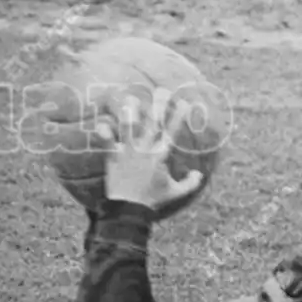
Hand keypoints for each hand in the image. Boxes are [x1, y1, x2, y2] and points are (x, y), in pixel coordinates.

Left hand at [98, 93, 204, 212]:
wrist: (129, 211)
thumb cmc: (151, 201)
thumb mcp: (174, 193)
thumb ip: (189, 183)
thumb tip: (200, 175)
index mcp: (160, 157)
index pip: (172, 133)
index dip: (179, 117)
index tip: (185, 102)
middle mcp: (145, 151)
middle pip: (152, 124)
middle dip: (159, 106)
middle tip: (162, 91)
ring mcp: (128, 153)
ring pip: (129, 129)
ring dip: (130, 114)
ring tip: (129, 99)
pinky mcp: (113, 158)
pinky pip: (108, 143)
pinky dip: (104, 133)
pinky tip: (101, 122)